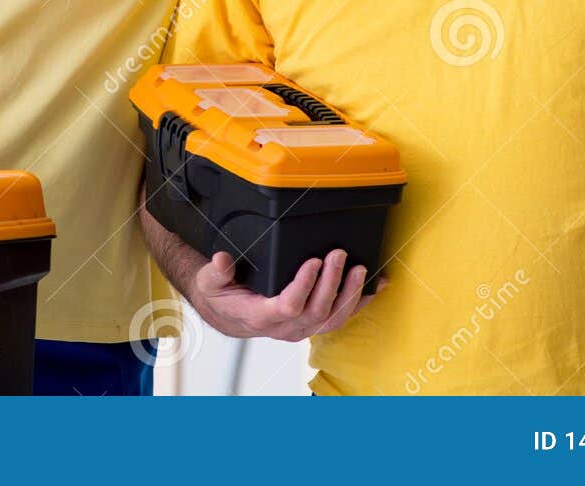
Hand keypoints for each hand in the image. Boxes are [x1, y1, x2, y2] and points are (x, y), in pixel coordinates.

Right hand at [188, 249, 383, 341]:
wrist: (229, 314)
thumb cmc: (223, 296)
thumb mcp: (209, 282)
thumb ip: (215, 271)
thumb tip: (222, 260)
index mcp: (260, 316)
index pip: (289, 306)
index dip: (304, 285)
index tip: (314, 261)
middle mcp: (285, 327)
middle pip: (316, 312)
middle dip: (331, 283)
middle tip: (338, 255)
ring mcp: (301, 328)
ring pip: (332, 319)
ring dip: (349, 295)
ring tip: (359, 270)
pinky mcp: (312, 323)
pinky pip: (340, 318)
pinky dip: (359, 303)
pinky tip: (375, 287)